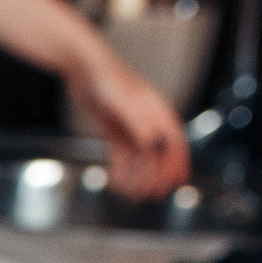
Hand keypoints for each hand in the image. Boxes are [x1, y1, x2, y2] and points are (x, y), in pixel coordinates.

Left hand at [68, 56, 189, 198]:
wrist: (83, 67)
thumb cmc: (105, 77)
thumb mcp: (122, 101)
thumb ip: (138, 121)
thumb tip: (153, 141)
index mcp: (156, 110)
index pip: (174, 140)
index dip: (178, 161)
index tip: (178, 180)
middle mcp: (146, 119)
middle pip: (158, 152)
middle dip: (156, 174)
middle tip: (151, 195)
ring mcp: (130, 124)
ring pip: (139, 156)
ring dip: (138, 175)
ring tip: (132, 193)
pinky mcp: (115, 128)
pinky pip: (121, 153)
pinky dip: (121, 168)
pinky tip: (116, 181)